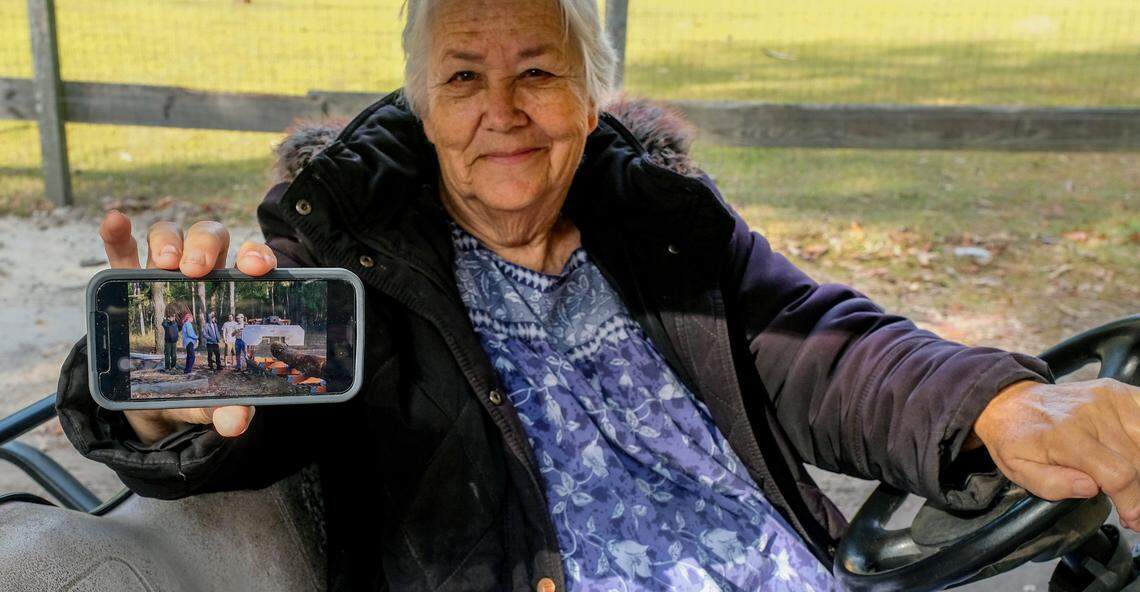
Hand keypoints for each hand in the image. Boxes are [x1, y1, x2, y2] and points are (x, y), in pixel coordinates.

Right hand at [99, 210, 277, 444]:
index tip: (257, 267)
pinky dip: (118, 233)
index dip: (257, 256)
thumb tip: (236, 422)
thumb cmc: (195, 383)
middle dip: (206, 246)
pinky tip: (115, 220)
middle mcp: (202, 274)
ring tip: (166, 265)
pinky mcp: (125, 278)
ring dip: (169, 242)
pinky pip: (122, 250)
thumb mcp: (209, 398)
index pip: (251, 262)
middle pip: (210, 238)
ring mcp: (162, 272)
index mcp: (233, 295)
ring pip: (170, 236)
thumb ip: (224, 408)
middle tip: (198, 270)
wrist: (156, 392)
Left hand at [974, 378, 1139, 529]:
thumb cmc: (1017, 437)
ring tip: (1131, 484)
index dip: (1132, 501)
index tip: (1132, 517)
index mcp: (1066, 437)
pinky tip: (1135, 456)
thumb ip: (1053, 485)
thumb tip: (1090, 488)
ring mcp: (1108, 401)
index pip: (1118, 474)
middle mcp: (1091, 415)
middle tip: (1129, 506)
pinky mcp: (1117, 392)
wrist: (1012, 401)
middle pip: (1138, 461)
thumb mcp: (1019, 470)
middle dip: (1137, 491)